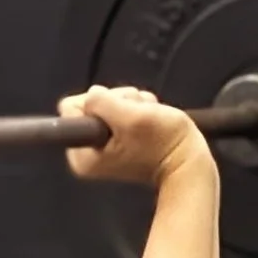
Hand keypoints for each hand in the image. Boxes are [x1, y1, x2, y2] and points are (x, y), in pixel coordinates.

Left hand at [59, 84, 208, 187]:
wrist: (187, 162)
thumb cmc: (162, 143)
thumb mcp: (129, 117)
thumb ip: (102, 102)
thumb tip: (92, 95)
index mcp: (81, 155)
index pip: (70, 107)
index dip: (98, 102)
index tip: (118, 114)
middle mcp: (87, 153)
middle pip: (91, 102)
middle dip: (118, 102)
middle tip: (137, 117)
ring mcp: (103, 145)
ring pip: (109, 103)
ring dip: (131, 104)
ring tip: (146, 120)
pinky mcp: (118, 139)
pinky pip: (121, 109)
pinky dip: (136, 109)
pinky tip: (148, 121)